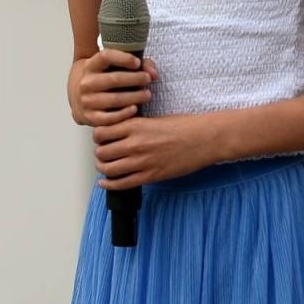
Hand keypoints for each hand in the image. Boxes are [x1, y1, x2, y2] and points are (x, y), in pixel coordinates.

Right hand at [69, 49, 156, 126]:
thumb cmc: (105, 79)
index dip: (124, 58)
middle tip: (147, 79)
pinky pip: (109, 118)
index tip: (138, 63)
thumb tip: (153, 74)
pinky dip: (124, 114)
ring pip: (114, 99)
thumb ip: (140, 64)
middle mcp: (86, 83)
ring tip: (147, 95)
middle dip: (135, 79)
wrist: (81, 96)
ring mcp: (87, 101)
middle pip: (113, 79)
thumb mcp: (115, 66)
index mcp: (90, 66)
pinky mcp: (90, 117)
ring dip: (134, 97)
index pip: (106, 57)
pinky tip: (135, 108)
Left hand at [93, 112, 219, 188]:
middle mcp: (135, 143)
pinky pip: (122, 183)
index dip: (98, 137)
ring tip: (106, 167)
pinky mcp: (151, 176)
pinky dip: (109, 184)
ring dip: (103, 168)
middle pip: (101, 152)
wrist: (205, 139)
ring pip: (107, 168)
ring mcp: (142, 161)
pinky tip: (105, 183)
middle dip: (99, 154)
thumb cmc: (182, 126)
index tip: (102, 139)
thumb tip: (113, 132)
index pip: (100, 132)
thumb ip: (132, 126)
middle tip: (103, 154)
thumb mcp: (152, 119)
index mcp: (135, 125)